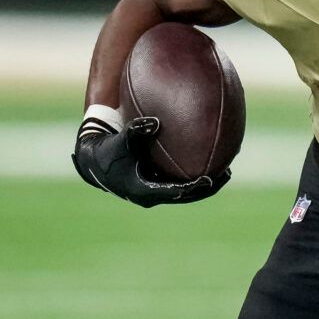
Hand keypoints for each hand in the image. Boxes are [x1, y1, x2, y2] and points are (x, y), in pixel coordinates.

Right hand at [72, 116, 224, 206]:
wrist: (93, 162)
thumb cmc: (107, 150)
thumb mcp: (120, 141)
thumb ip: (137, 131)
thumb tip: (156, 122)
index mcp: (144, 190)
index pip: (175, 192)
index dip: (193, 187)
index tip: (209, 180)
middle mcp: (152, 195)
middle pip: (187, 196)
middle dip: (207, 188)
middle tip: (226, 175)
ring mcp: (154, 191)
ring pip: (185, 192)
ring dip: (205, 185)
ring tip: (226, 172)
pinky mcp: (155, 185)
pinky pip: (179, 183)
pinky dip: (193, 175)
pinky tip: (209, 161)